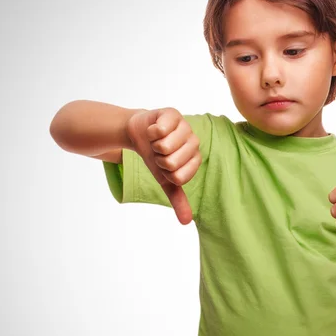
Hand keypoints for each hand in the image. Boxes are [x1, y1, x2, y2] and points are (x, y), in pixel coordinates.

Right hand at [126, 107, 201, 224]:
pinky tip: (153, 129)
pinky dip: (150, 133)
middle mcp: (194, 142)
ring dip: (154, 146)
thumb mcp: (165, 180)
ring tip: (156, 141)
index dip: (165, 173)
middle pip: (172, 162)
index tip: (164, 166)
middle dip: (158, 159)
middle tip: (159, 152)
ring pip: (166, 146)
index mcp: (196, 159)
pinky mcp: (172, 113)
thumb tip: (187, 222)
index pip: (179, 176)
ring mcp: (185, 126)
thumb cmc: (155, 157)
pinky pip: (159, 130)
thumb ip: (178, 200)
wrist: (140, 133)